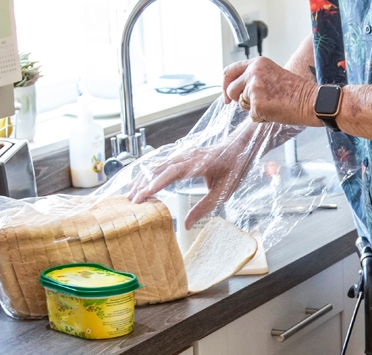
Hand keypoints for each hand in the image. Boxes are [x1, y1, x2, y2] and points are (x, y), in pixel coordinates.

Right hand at [129, 144, 250, 229]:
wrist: (241, 145)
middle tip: (131, 201)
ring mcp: (184, 154)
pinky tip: (139, 180)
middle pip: (159, 168)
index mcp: (198, 163)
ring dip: (143, 178)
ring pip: (158, 164)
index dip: (156, 183)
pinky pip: (161, 162)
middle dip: (143, 184)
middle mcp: (187, 156)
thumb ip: (204, 207)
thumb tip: (186, 225)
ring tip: (130, 194)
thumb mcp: (224, 191)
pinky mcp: (182, 155)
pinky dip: (148, 172)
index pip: (172, 172)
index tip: (142, 195)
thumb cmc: (234, 167)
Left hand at [224, 56, 320, 126]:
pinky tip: (275, 111)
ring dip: (251, 108)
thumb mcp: (272, 75)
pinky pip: (251, 115)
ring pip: (240, 103)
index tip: (227, 95)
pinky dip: (261, 117)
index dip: (226, 84)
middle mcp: (253, 72)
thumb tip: (239, 90)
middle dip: (237, 99)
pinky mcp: (256, 103)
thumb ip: (255, 78)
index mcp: (258, 63)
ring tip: (270, 105)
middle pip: (231, 89)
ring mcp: (254, 88)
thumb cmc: (296, 91)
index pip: (230, 71)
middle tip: (252, 104)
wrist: (310, 100)